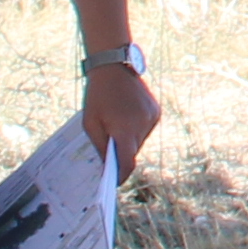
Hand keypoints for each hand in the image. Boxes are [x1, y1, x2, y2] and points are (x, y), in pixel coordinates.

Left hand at [81, 58, 160, 178]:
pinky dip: (136, 129)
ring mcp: (151, 117)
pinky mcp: (156, 111)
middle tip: (109, 151)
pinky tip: (126, 117)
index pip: (128, 163)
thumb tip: (107, 165)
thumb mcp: (90, 123)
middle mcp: (142, 125)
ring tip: (117, 127)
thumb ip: (100, 146)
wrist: (114, 66)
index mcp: (125, 130)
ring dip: (130, 141)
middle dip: (122, 154)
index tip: (114, 182)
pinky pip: (146, 129)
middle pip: (134, 151)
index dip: (122, 175)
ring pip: (140, 140)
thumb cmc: (97, 96)